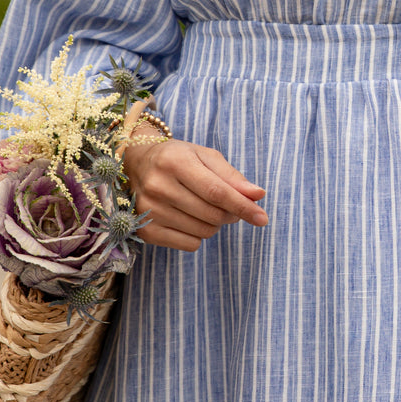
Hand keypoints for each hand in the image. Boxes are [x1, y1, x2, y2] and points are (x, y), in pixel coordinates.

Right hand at [122, 135, 268, 251]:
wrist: (138, 165)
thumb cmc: (179, 159)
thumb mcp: (205, 156)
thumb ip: (232, 176)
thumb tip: (258, 196)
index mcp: (175, 162)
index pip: (216, 191)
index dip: (242, 206)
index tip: (262, 218)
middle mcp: (158, 187)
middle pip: (213, 215)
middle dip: (231, 214)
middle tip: (229, 205)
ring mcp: (149, 211)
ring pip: (204, 232)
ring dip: (215, 224)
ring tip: (205, 207)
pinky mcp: (146, 231)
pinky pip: (190, 245)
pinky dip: (198, 235)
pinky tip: (189, 218)